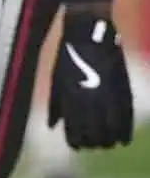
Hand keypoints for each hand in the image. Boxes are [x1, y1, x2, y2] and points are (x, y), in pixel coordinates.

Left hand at [50, 10, 134, 148]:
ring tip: (106, 143)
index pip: (74, 132)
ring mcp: (107, 96)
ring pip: (111, 132)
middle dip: (93, 143)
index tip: (78, 145)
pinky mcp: (123, 91)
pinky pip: (126, 119)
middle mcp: (88, 101)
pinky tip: (123, 141)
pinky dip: (125, 133)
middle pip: (94, 136)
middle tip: (93, 144)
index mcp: (69, 98)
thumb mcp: (56, 78)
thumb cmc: (68, 54)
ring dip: (108, 141)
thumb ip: (55, 104)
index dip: (76, 142)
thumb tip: (52, 127)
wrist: (89, 32)